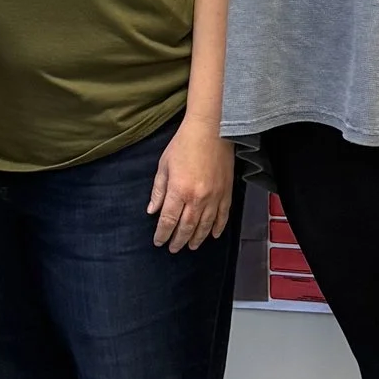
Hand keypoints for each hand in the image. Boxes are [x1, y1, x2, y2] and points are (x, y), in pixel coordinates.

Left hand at [149, 124, 235, 253]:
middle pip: (186, 227)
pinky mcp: (226, 193)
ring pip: (205, 226)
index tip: (158, 241)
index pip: (168, 220)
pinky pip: (223, 216)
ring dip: (197, 238)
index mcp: (179, 190)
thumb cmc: (183, 144)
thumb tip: (152, 211)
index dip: (162, 233)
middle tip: (173, 248)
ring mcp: (214, 197)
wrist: (211, 130)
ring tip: (190, 246)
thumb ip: (158, 191)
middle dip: (178, 240)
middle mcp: (197, 198)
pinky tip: (213, 235)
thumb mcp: (164, 165)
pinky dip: (218, 228)